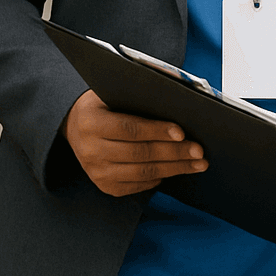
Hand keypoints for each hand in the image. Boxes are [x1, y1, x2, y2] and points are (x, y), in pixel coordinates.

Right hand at [61, 89, 207, 195]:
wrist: (76, 126)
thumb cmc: (104, 104)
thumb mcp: (115, 91)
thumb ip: (143, 90)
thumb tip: (180, 90)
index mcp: (92, 122)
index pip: (128, 128)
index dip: (156, 131)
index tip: (181, 132)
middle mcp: (90, 150)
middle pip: (139, 153)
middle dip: (174, 152)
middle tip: (199, 151)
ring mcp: (96, 171)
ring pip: (142, 173)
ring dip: (174, 168)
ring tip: (197, 163)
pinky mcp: (104, 185)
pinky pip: (137, 185)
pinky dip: (159, 178)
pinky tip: (175, 170)